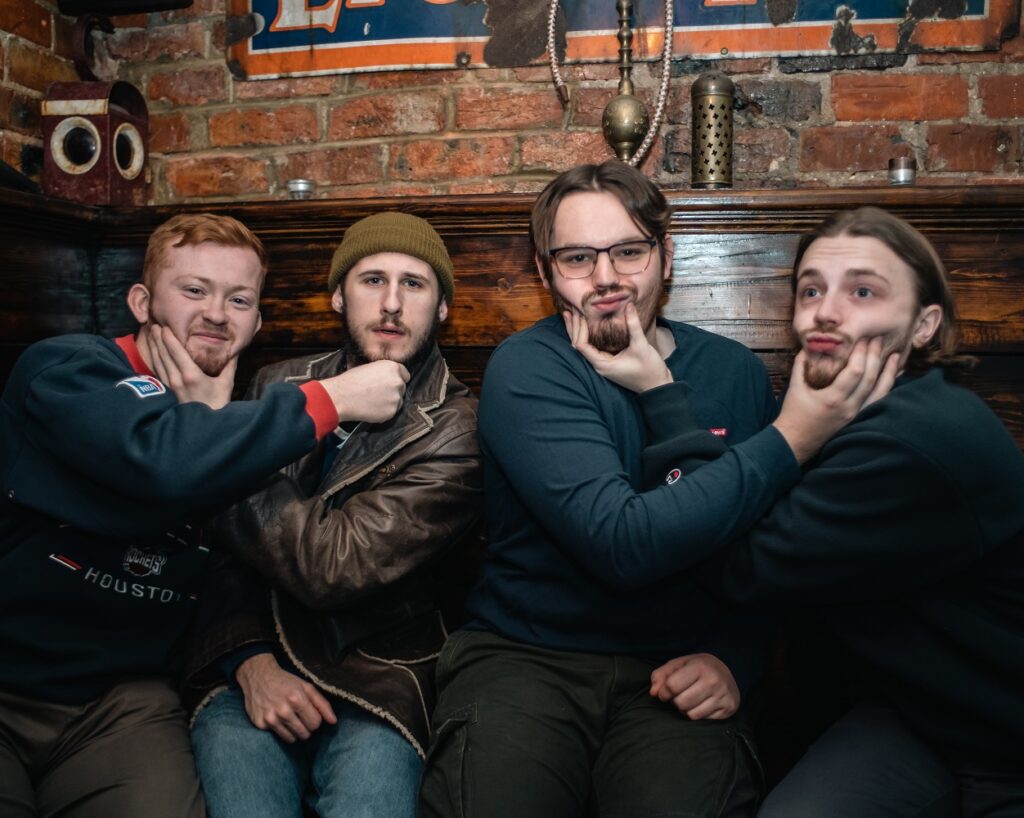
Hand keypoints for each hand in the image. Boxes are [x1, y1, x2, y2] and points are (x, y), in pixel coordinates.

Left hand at [141, 324, 235, 408]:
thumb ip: (229, 365)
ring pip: (158, 361)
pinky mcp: (168, 390)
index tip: (165, 326)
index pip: (176, 351)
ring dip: (154, 346)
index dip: (169, 337)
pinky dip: (154, 358)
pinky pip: (158, 370)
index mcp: (191, 375)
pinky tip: (153, 351)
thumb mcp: (226, 384)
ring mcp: (170, 386)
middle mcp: (177, 379)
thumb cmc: (218, 405)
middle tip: (155, 323)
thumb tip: (234, 350)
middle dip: (158, 338)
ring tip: (151, 333)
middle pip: (163, 354)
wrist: (205, 426)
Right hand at [235, 653, 336, 742]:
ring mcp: (270, 718)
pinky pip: (278, 736)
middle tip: (300, 716)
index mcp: (297, 699)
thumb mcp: (306, 687)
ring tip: (291, 718)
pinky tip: (277, 717)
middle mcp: (283, 710)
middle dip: (306, 727)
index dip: (315, 719)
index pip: (316, 723)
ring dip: (294, 731)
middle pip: (305, 733)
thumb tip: (333, 722)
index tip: (310, 713)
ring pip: (292, 739)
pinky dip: (280, 730)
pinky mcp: (260, 724)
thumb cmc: (286, 682)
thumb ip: (322, 704)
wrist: (259, 677)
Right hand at [318, 359, 409, 423]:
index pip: (405, 374)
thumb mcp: (369, 368)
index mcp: (393, 368)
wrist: (341, 397)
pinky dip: (384, 412)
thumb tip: (388, 377)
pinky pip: (392, 412)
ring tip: (373, 401)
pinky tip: (372, 408)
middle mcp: (398, 382)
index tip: (390, 383)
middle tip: (378, 393)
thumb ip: (383, 372)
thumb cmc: (351, 381)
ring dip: (390, 402)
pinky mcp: (392, 412)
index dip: (396, 379)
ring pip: (398, 401)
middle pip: (402, 388)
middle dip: (393, 391)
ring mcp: (396, 398)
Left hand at [564, 304, 671, 392]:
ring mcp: (603, 365)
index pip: (582, 345)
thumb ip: (633, 325)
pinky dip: (588, 336)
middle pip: (578, 346)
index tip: (580, 313)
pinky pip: (593, 348)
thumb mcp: (641, 346)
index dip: (579, 328)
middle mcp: (599, 366)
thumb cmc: (650, 370)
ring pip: (584, 347)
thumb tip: (629, 305)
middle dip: (574, 328)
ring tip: (572, 315)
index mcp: (602, 364)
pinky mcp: (609, 363)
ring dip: (578, 332)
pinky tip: (587, 326)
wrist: (658, 386)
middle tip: (570, 310)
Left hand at [649, 653, 739, 719]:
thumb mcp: (678, 664)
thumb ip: (661, 675)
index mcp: (699, 666)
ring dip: (685, 710)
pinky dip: (697, 714)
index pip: (672, 685)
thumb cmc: (697, 668)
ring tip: (689, 700)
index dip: (663, 692)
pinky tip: (700, 705)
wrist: (726, 671)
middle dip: (675, 702)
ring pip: (692, 714)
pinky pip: (703, 720)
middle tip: (679, 696)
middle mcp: (713, 680)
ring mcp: (722, 695)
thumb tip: (653, 693)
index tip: (664, 693)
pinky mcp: (728, 708)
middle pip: (681, 702)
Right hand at [773, 337, 898, 463]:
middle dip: (875, 356)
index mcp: (832, 398)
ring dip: (888, 372)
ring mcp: (855, 415)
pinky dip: (886, 388)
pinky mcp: (857, 420)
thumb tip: (809, 345)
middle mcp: (848, 407)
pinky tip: (891, 377)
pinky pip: (877, 402)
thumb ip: (801, 364)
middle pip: (870, 378)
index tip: (862, 339)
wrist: (795, 442)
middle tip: (878, 339)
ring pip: (879, 392)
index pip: (855, 372)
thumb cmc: (792, 415)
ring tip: (896, 356)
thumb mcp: (795, 387)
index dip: (862, 353)